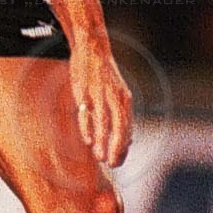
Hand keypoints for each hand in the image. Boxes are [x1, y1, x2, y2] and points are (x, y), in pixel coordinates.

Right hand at [69, 42, 132, 167]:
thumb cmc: (104, 74)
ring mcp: (99, 95)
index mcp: (125, 99)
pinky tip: (88, 141)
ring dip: (103, 142)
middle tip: (112, 164)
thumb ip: (120, 113)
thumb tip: (128, 139)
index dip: (123, 147)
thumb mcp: (117, 92)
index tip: (118, 161)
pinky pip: (87, 114)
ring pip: (104, 123)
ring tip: (100, 158)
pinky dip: (88, 128)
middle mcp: (115, 98)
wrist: (93, 49)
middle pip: (119, 128)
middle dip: (116, 148)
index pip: (127, 128)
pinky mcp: (84, 92)